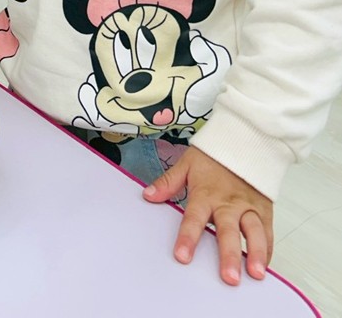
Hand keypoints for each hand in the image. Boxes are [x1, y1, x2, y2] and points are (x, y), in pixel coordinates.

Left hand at [143, 146, 273, 284]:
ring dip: (256, 254)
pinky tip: (265, 266)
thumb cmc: (214, 155)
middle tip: (229, 277)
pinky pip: (268, 232)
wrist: (244, 139)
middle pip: (229, 231)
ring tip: (255, 274)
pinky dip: (268, 249)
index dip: (188, 237)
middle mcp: (228, 203)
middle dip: (229, 255)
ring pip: (254, 232)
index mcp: (206, 193)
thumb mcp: (187, 163)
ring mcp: (248, 207)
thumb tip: (148, 195)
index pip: (194, 218)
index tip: (183, 256)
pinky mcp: (264, 210)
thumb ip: (168, 182)